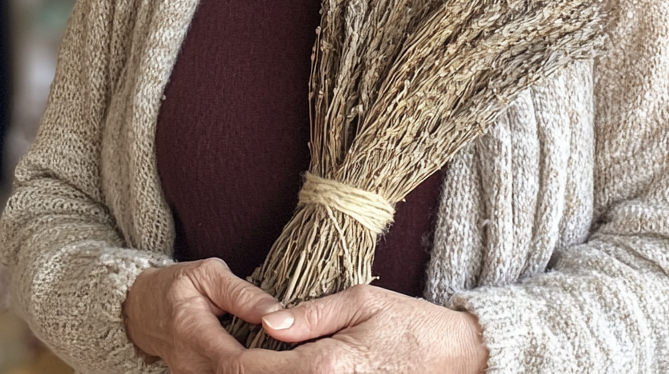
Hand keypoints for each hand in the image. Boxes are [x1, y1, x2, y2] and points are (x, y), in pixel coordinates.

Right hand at [122, 257, 283, 372]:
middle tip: (307, 360)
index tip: (298, 353)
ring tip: (296, 362)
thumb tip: (274, 311)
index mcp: (194, 334)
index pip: (236, 362)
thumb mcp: (207, 274)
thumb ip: (241, 293)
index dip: (269, 363)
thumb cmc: (175, 286)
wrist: (142, 310)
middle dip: (275, 371)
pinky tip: (274, 363)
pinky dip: (255, 371)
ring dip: (266, 371)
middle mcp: (193, 367)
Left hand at [242, 284, 488, 373]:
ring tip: (249, 362)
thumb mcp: (359, 302)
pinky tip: (282, 368)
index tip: (216, 339)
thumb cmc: (407, 324)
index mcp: (323, 365)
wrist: (451, 358)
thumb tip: (267, 321)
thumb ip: (309, 314)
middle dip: (237, 371)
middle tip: (223, 354)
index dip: (227, 356)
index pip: (253, 368)